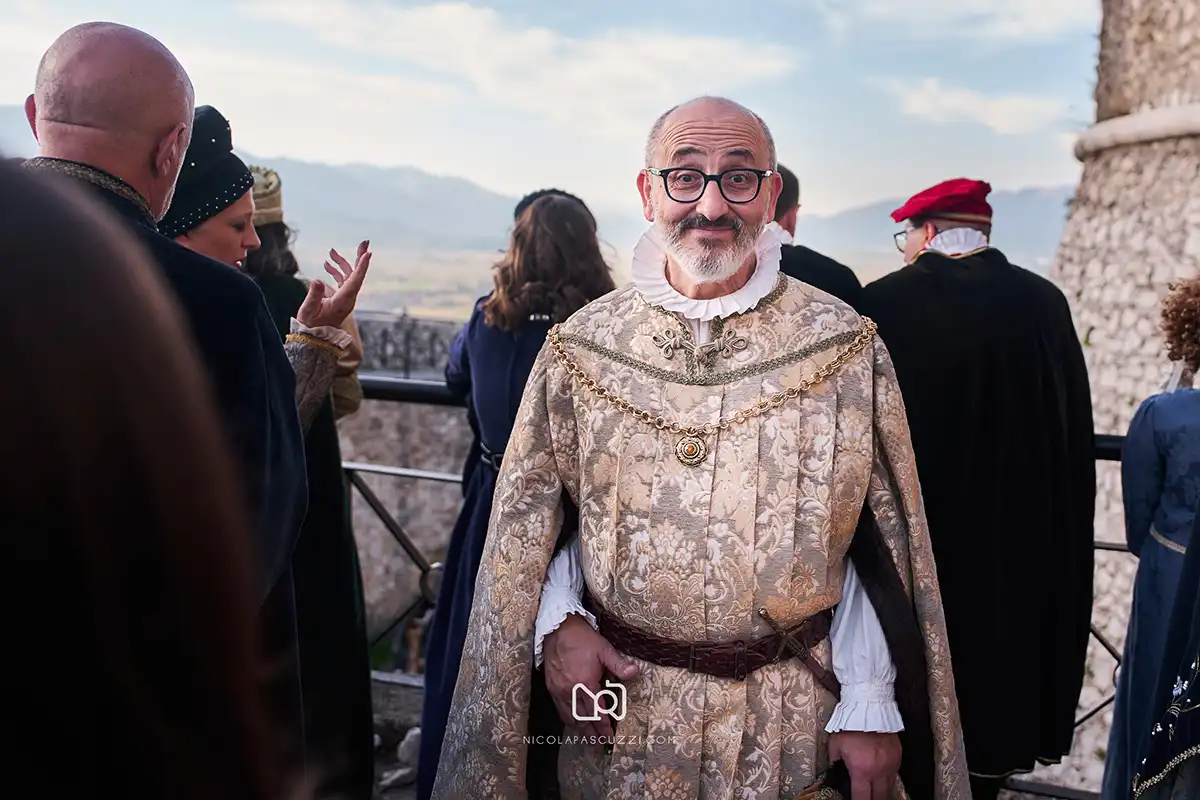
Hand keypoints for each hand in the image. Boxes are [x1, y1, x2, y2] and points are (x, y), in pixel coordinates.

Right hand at [296, 239, 371, 328]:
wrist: (315, 337)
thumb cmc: (311, 325)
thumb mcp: (308, 310)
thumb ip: (314, 296)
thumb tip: (317, 280)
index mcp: (343, 301)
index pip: (355, 281)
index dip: (362, 267)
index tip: (368, 253)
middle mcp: (348, 298)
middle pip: (357, 275)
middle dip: (360, 258)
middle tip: (365, 242)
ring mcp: (345, 298)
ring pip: (348, 276)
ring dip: (341, 263)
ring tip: (331, 252)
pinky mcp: (341, 298)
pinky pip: (343, 281)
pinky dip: (336, 271)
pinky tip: (327, 264)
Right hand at [543, 614, 639, 738]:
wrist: (557, 630)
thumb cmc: (583, 639)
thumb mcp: (604, 649)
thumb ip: (619, 664)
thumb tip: (636, 672)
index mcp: (586, 682)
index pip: (597, 711)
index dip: (603, 726)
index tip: (610, 737)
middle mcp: (571, 690)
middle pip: (583, 719)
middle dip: (592, 734)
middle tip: (600, 745)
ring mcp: (559, 691)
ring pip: (571, 718)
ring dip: (581, 730)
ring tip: (589, 739)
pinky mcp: (551, 688)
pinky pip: (561, 710)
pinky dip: (569, 720)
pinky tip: (575, 723)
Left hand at [828, 731, 900, 798]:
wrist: (869, 708)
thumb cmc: (850, 725)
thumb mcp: (835, 744)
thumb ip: (834, 760)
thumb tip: (834, 767)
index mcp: (861, 771)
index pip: (862, 798)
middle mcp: (878, 772)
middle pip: (879, 797)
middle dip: (872, 799)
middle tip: (867, 797)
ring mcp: (890, 765)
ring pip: (889, 788)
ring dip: (882, 793)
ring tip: (875, 793)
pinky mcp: (897, 757)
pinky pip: (894, 775)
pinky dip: (888, 780)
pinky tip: (882, 779)